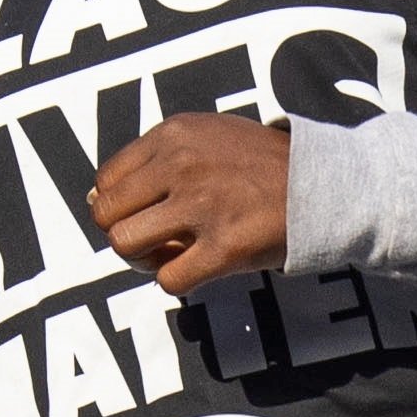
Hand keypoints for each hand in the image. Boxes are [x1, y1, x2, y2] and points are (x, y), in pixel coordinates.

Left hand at [89, 110, 294, 291]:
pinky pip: (168, 279)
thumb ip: (155, 158)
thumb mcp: (205, 136)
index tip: (142, 215)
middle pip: (107, 215)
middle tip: (150, 242)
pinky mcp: (225, 246)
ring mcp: (203, 205)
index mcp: (174, 135)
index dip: (117, 205)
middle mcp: (182, 165)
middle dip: (123, 235)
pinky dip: (176, 280)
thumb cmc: (260, 165)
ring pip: (126, 245)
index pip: (107, 180)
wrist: (322, 184)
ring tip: (168, 256)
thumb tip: (95, 199)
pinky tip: (197, 269)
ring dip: (142, 260)